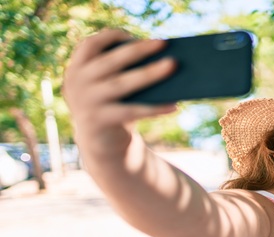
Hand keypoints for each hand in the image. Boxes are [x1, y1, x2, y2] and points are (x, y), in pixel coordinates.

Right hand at [62, 29, 177, 155]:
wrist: (100, 143)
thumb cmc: (113, 105)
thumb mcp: (109, 86)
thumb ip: (123, 71)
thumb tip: (162, 58)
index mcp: (77, 69)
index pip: (89, 45)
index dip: (110, 37)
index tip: (132, 35)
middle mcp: (76, 83)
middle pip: (110, 61)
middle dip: (138, 50)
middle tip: (163, 43)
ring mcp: (86, 103)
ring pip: (122, 84)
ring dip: (150, 73)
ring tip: (173, 64)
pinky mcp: (99, 121)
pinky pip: (132, 111)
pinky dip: (155, 108)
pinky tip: (174, 105)